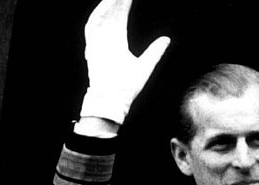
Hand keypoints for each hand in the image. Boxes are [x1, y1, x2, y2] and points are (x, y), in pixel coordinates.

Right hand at [80, 0, 170, 123]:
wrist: (114, 100)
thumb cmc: (128, 87)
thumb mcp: (146, 65)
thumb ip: (155, 51)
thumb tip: (166, 39)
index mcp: (117, 44)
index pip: (120, 19)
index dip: (124, 6)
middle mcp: (106, 42)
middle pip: (110, 15)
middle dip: (116, 1)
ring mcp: (98, 45)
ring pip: (101, 18)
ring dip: (107, 5)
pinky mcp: (92, 49)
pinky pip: (93, 28)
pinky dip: (98, 15)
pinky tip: (105, 5)